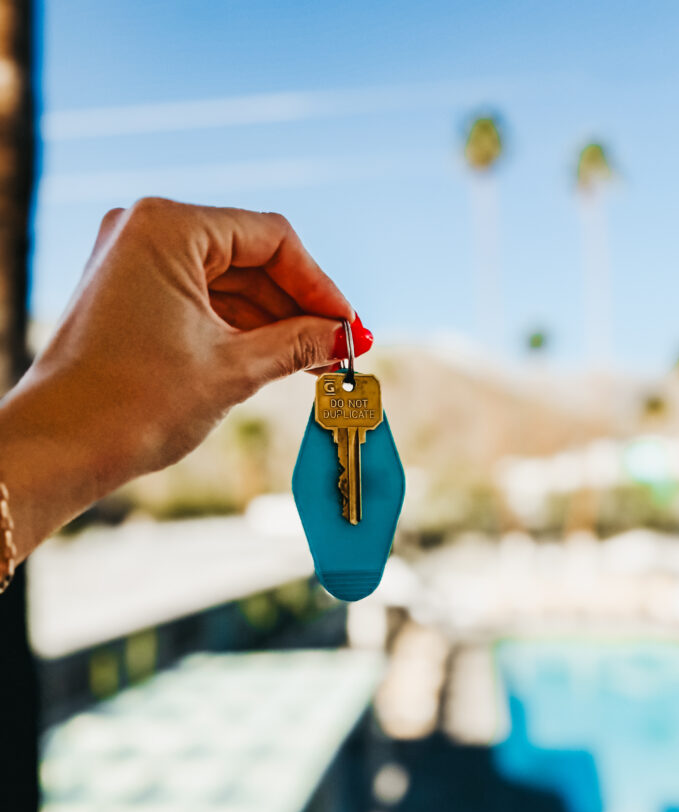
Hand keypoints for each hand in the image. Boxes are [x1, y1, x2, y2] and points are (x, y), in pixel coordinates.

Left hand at [0, 198, 372, 560]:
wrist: (58, 449)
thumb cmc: (134, 404)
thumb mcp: (233, 369)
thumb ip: (297, 344)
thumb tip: (344, 337)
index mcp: (169, 227)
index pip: (272, 239)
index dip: (320, 285)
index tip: (351, 326)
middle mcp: (146, 231)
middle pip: (251, 258)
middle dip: (299, 307)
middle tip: (342, 350)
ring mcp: (133, 263)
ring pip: (228, 284)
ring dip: (274, 322)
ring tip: (318, 364)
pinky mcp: (129, 296)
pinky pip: (201, 301)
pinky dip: (240, 329)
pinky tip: (278, 360)